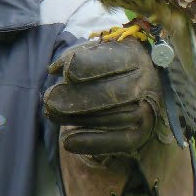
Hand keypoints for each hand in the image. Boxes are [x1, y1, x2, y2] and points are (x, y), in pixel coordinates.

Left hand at [44, 39, 159, 156]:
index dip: (88, 67)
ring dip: (77, 119)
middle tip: (49, 100)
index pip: (112, 61)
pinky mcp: (140, 135)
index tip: (66, 73)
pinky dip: (90, 143)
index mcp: (136, 56)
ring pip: (111, 118)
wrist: (140, 91)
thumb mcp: (97, 52)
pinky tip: (67, 142)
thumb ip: (76, 55)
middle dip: (77, 98)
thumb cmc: (111, 66)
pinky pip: (116, 142)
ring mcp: (146, 111)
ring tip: (51, 114)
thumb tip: (54, 70)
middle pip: (111, 93)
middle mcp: (146, 83)